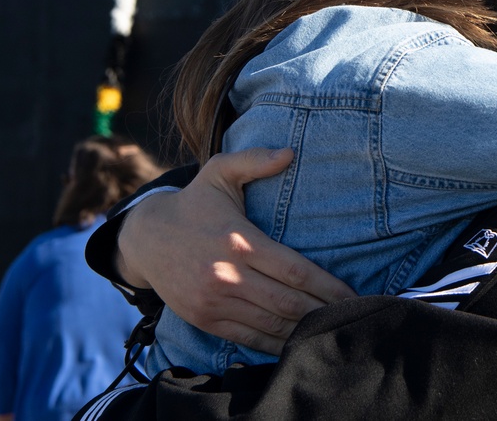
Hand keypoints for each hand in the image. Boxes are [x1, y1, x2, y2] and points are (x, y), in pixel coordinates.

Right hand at [116, 147, 355, 354]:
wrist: (144, 239)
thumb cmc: (193, 203)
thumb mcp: (219, 172)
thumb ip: (254, 160)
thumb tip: (290, 152)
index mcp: (240, 241)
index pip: (295, 270)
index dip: (328, 286)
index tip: (352, 294)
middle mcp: (228, 275)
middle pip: (288, 303)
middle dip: (324, 312)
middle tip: (352, 317)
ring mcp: (215, 301)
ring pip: (271, 324)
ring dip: (304, 331)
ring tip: (333, 331)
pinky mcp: (205, 319)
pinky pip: (247, 338)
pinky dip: (275, 344)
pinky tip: (298, 344)